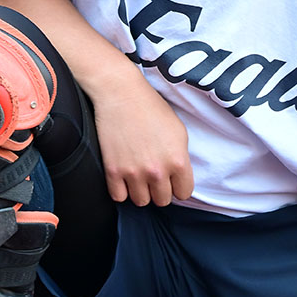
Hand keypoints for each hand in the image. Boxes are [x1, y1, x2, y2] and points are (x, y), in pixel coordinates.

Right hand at [90, 68, 193, 206]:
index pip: (184, 193)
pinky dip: (121, 189)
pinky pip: (119, 197)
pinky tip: (124, 175)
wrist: (121, 94)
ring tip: (138, 174)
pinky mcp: (112, 171)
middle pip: (162, 201)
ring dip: (140, 191)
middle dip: (159, 190)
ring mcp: (133, 173)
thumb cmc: (152, 109)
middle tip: (154, 175)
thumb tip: (179, 178)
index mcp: (178, 160)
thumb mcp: (179, 132)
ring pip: (141, 202)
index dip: (178, 186)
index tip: (172, 180)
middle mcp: (157, 170)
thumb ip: (181, 158)